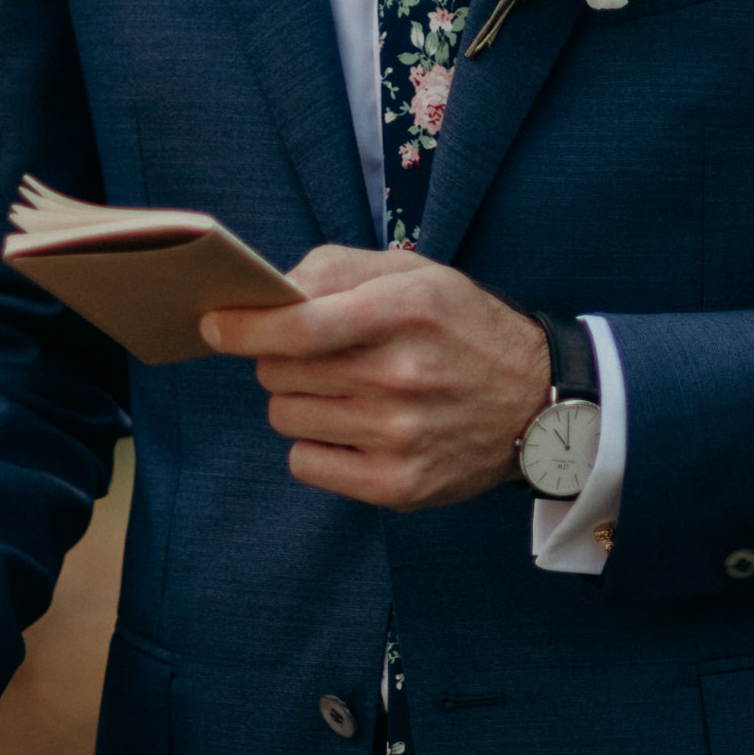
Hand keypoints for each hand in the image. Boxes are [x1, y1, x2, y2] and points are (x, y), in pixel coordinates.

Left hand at [204, 246, 551, 509]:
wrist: (539, 403)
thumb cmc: (463, 328)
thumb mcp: (414, 274)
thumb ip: (336, 269)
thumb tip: (269, 290)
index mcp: (406, 310)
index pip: (299, 326)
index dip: (244, 326)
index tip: (214, 325)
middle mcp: (403, 375)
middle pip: (281, 372)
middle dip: (277, 358)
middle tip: (311, 356)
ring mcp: (401, 436)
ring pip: (286, 417)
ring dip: (296, 401)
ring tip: (341, 391)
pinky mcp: (399, 486)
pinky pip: (305, 464)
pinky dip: (314, 446)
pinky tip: (352, 429)